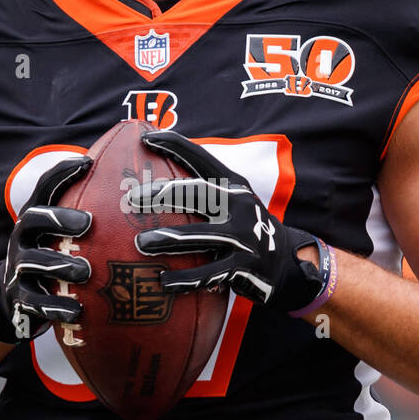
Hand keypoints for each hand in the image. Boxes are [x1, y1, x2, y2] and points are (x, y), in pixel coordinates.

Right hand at [0, 155, 91, 342]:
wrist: (14, 302)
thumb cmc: (52, 260)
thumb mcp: (62, 237)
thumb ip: (88, 215)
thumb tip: (135, 187)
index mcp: (35, 220)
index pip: (44, 189)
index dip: (61, 173)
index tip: (87, 163)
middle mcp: (22, 240)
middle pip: (33, 219)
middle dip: (59, 218)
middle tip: (89, 222)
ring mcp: (18, 269)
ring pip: (33, 262)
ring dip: (60, 265)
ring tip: (86, 272)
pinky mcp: (20, 300)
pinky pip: (35, 303)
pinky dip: (56, 306)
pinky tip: (77, 311)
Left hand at [133, 130, 322, 311]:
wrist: (285, 261)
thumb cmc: (244, 227)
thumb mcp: (232, 202)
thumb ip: (203, 190)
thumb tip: (152, 181)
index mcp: (233, 185)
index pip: (202, 159)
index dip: (175, 145)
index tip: (147, 137)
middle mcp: (239, 205)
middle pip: (198, 193)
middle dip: (163, 193)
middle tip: (133, 198)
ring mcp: (243, 236)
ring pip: (201, 235)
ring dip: (168, 239)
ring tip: (141, 243)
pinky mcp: (243, 266)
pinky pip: (209, 273)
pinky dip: (185, 279)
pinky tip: (164, 282)